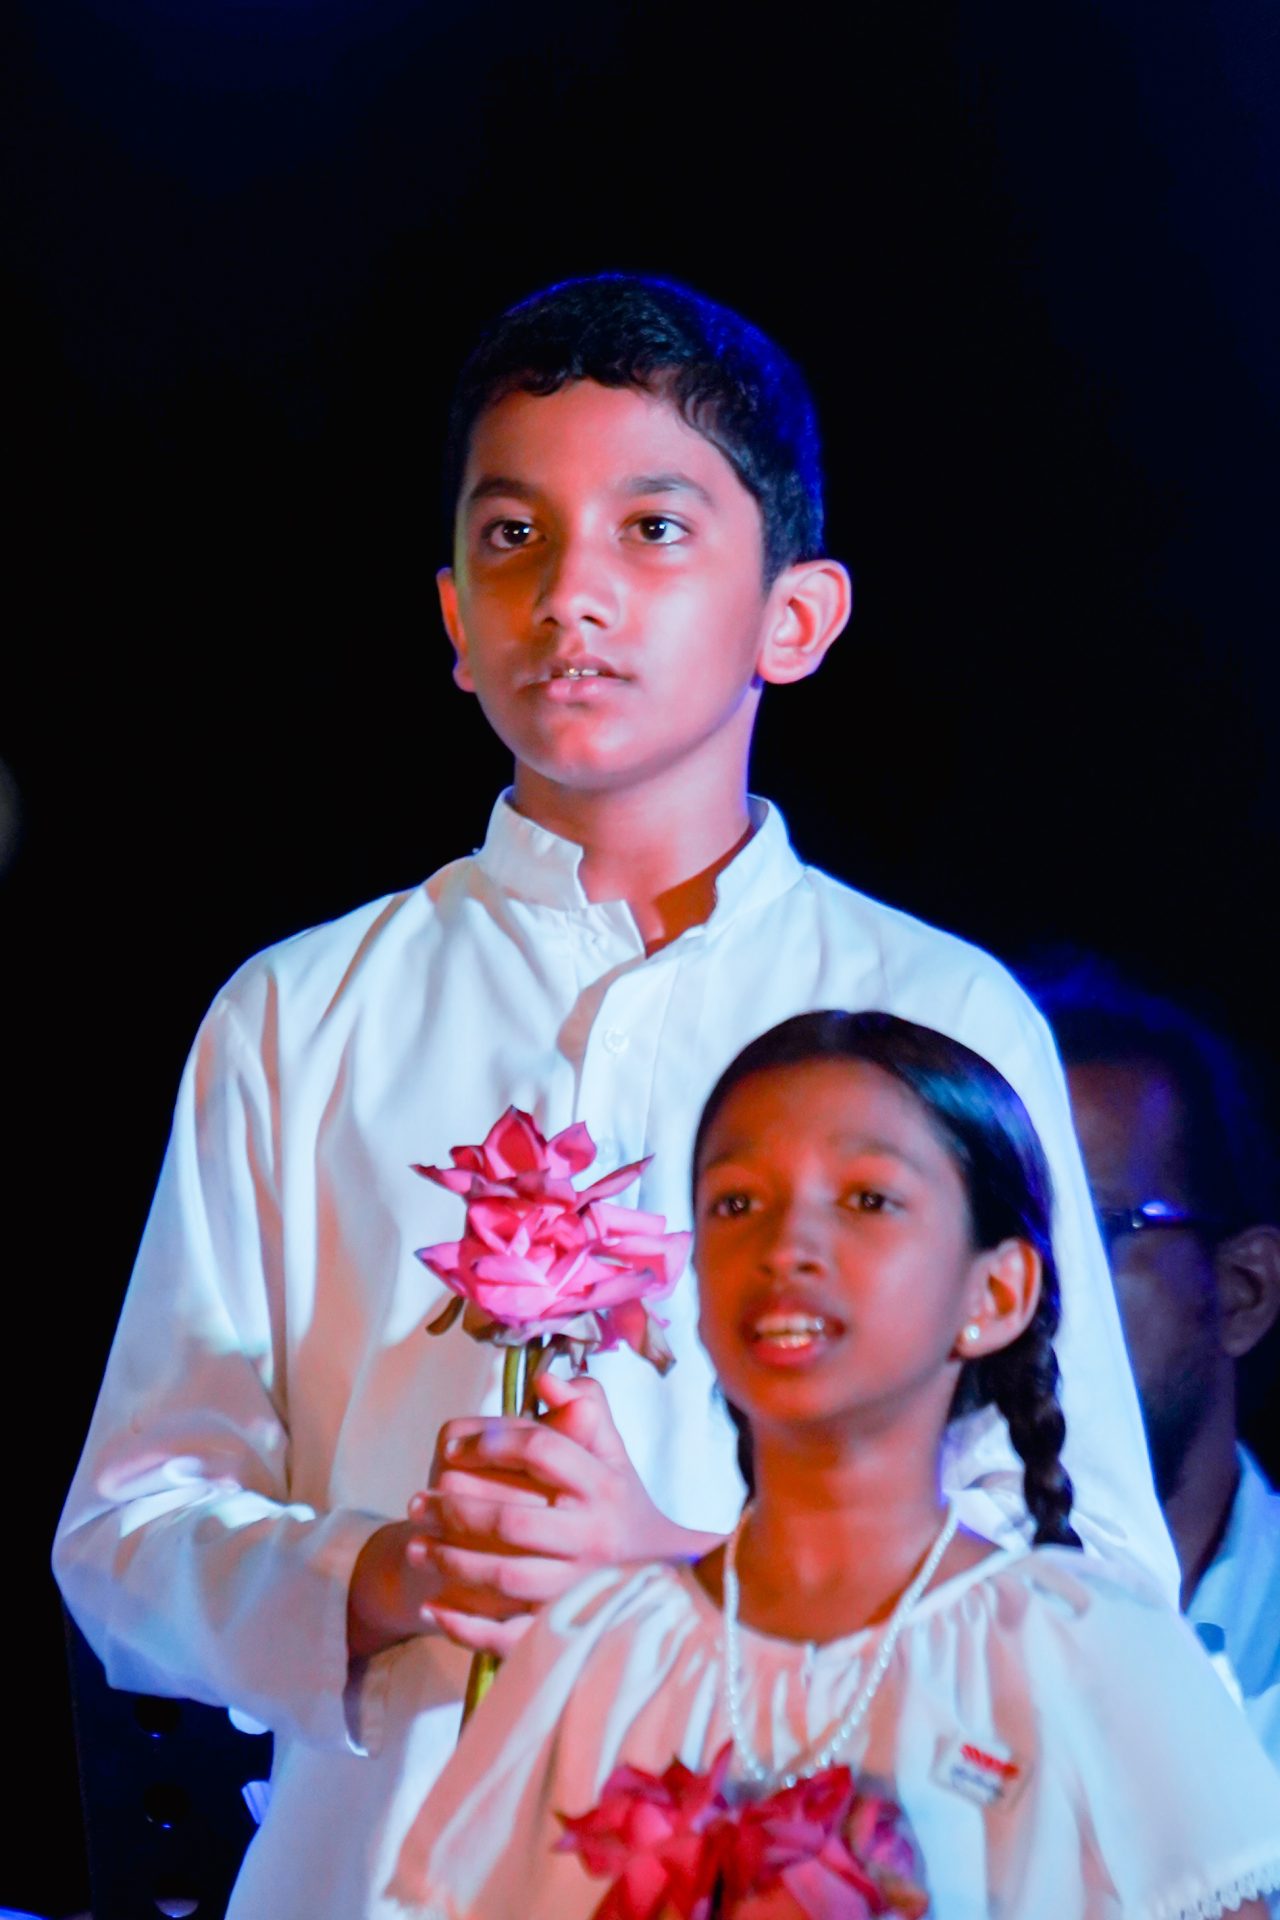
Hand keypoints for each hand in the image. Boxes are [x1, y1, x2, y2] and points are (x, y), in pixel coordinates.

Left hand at [406, 1371, 719, 1657]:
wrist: (665, 1582)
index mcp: (603, 1485)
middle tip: (414, 1502)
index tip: (453, 1447)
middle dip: (453, 1509)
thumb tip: (547, 1380)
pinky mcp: (566, 1629)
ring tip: (415, 1547)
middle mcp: (593, 1536)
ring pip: (503, 1576)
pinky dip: (466, 1628)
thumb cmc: (621, 1506)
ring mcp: (579, 1587)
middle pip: (511, 1519)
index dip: (492, 1442)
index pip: (543, 1451)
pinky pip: (509, 1637)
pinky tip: (432, 1608)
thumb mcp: (613, 1455)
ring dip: (451, 1562)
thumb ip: (585, 1410)